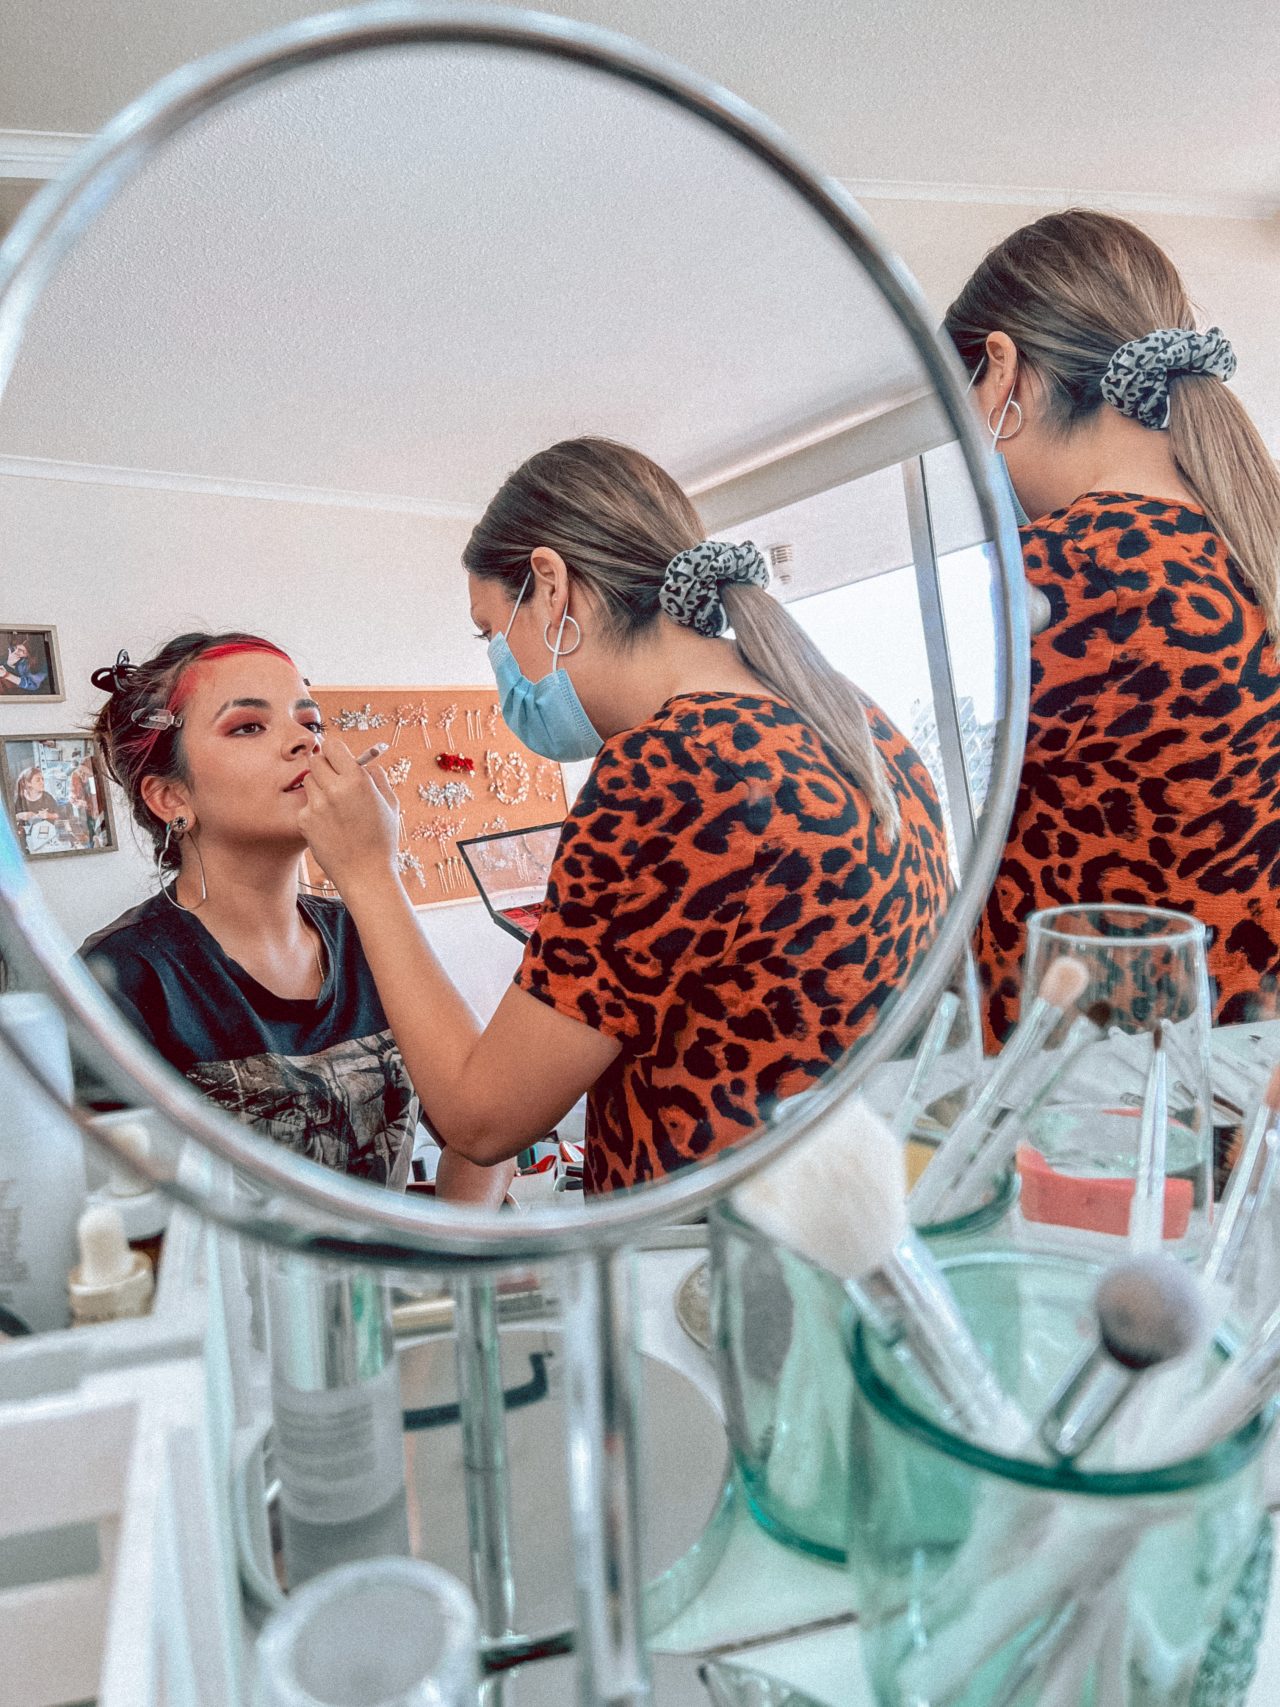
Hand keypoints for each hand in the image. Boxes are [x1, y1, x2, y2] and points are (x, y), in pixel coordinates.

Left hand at [297, 737, 401, 896]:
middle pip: (315, 760)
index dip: (336, 751)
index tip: (339, 758)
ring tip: (333, 805)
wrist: (365, 874)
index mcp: (357, 780)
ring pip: (308, 780)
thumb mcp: (390, 803)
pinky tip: (329, 824)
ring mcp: (316, 806)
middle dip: (325, 766)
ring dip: (318, 786)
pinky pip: (306, 804)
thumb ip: (377, 777)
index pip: (332, 745)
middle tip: (334, 778)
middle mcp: (334, 789)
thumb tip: (366, 762)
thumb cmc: (382, 839)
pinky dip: (314, 809)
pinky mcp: (304, 821)